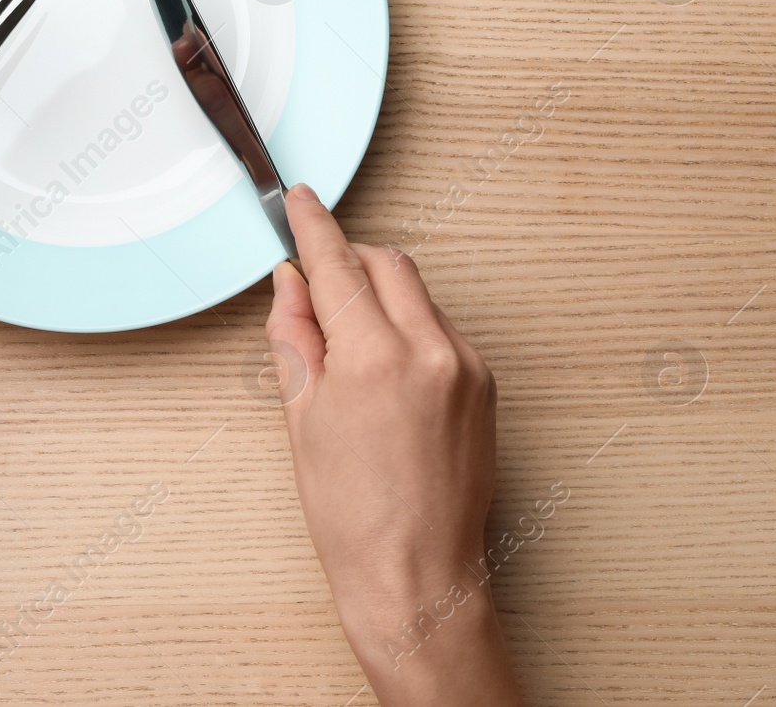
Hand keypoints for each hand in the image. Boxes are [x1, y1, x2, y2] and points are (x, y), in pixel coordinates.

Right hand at [265, 184, 520, 706]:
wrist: (417, 576)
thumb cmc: (353, 517)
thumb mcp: (301, 420)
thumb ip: (295, 337)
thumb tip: (290, 283)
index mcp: (375, 359)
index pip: (337, 265)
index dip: (313, 225)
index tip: (299, 200)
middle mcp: (432, 352)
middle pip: (387, 263)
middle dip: (348, 261)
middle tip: (314, 284)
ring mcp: (468, 367)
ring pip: (417, 293)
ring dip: (379, 297)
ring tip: (347, 349)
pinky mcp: (485, 385)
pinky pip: (441, 328)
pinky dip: (408, 329)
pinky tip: (383, 374)